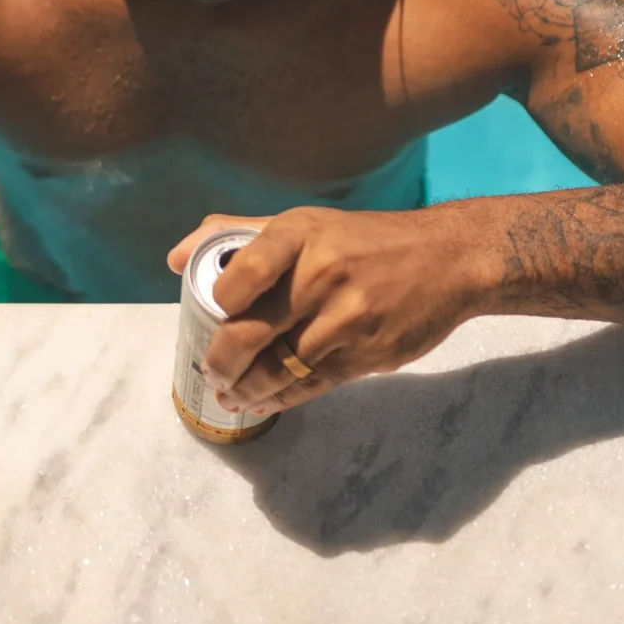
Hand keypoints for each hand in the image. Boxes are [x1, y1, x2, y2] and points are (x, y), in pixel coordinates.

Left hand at [165, 205, 488, 415]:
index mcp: (302, 234)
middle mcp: (322, 275)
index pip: (247, 266)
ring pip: (280, 366)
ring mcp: (346, 318)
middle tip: (210, 372)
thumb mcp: (306, 223)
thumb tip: (175, 260)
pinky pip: (312, 384)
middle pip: (253, 330)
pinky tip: (262, 401)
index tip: (211, 312)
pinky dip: (281, 398)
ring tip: (230, 393)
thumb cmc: (364, 241)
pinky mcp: (368, 355)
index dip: (221, 295)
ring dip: (247, 388)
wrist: (447, 260)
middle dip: (222, 362)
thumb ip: (239, 235)